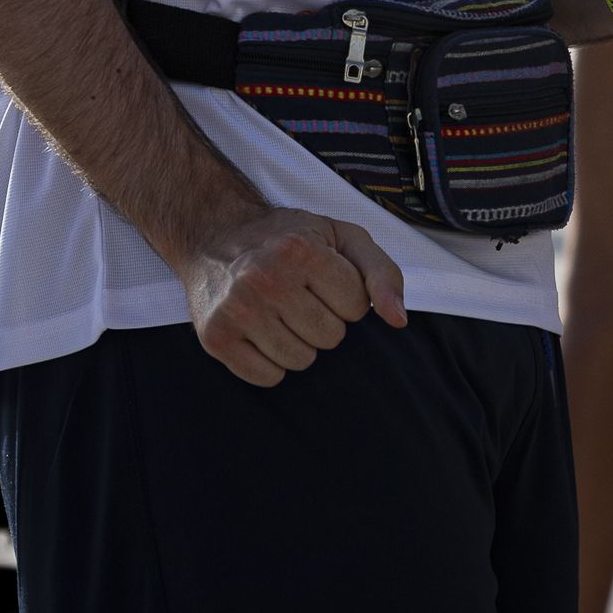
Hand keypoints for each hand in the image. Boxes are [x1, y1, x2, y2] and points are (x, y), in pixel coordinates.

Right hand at [168, 202, 408, 386]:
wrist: (215, 235)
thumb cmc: (290, 238)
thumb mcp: (344, 238)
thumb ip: (382, 273)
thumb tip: (398, 319)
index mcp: (301, 251)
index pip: (356, 307)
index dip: (347, 296)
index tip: (325, 279)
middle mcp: (265, 279)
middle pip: (329, 337)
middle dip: (325, 320)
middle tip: (301, 296)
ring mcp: (236, 311)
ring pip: (300, 360)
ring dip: (300, 343)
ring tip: (280, 312)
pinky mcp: (215, 338)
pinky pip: (267, 377)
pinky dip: (273, 363)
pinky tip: (262, 332)